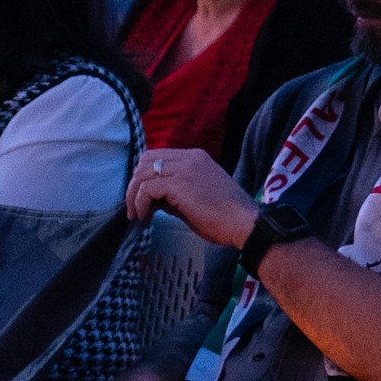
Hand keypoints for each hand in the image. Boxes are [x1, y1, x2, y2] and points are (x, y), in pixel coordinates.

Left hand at [126, 145, 255, 248]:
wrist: (246, 224)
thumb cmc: (226, 218)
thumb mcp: (196, 200)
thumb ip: (175, 195)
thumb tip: (153, 200)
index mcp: (196, 158)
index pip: (158, 156)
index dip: (145, 177)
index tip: (142, 199)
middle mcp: (190, 157)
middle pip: (146, 159)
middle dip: (135, 184)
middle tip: (135, 208)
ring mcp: (185, 168)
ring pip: (143, 173)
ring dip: (134, 195)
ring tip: (137, 216)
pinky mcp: (180, 183)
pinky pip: (148, 189)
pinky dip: (140, 203)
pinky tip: (145, 218)